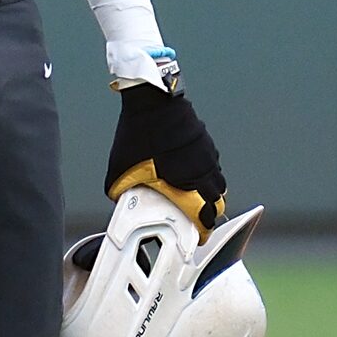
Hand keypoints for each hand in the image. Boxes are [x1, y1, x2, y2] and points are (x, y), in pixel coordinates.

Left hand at [107, 85, 225, 227]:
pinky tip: (189, 170)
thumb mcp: (120, 169)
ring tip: (194, 195)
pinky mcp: (206, 140)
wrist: (153, 100)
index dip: (204, 229)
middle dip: (210, 212)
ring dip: (210, 192)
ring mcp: (208, 153)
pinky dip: (206, 172)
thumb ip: (120, 190)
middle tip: (197, 218)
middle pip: (218, 200)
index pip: (207, 215)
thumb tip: (118, 201)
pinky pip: (212, 163)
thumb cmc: (139, 134)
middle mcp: (204, 170)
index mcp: (188, 182)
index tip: (199, 236)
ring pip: (218, 181)